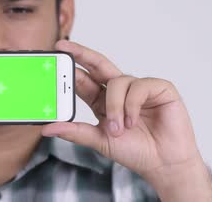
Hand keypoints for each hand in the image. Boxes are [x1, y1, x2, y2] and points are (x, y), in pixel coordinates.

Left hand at [41, 40, 206, 192]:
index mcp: (102, 101)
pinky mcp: (159, 88)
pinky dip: (133, 105)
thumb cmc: (135, 151)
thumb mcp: (99, 140)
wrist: (164, 164)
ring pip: (117, 81)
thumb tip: (47, 128)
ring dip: (115, 106)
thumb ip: (74, 132)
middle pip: (98, 65)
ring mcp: (139, 88)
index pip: (83, 79)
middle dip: (82, 54)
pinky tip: (134, 121)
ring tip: (119, 128)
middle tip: (66, 47)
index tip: (55, 54)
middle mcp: (119, 91)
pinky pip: (139, 86)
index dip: (70, 67)